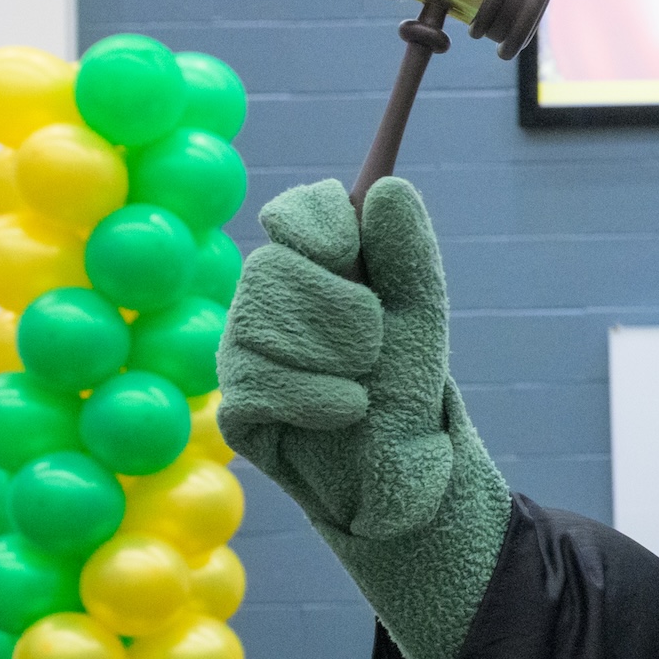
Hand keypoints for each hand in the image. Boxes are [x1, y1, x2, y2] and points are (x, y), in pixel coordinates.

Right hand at [218, 178, 460, 540]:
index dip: (313, 222)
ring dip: (331, 356)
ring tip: (363, 382)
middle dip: (336, 305)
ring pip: (258, 324)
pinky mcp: (239, 407)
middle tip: (373, 340)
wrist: (405, 469)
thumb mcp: (420, 315)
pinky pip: (256, 382)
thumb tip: (389, 189)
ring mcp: (245, 353)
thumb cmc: (407, 382)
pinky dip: (315, 395)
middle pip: (272, 267)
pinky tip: (346, 408)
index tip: (345, 247)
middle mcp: (268, 302)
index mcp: (314, 268)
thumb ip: (408, 254)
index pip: (295, 215)